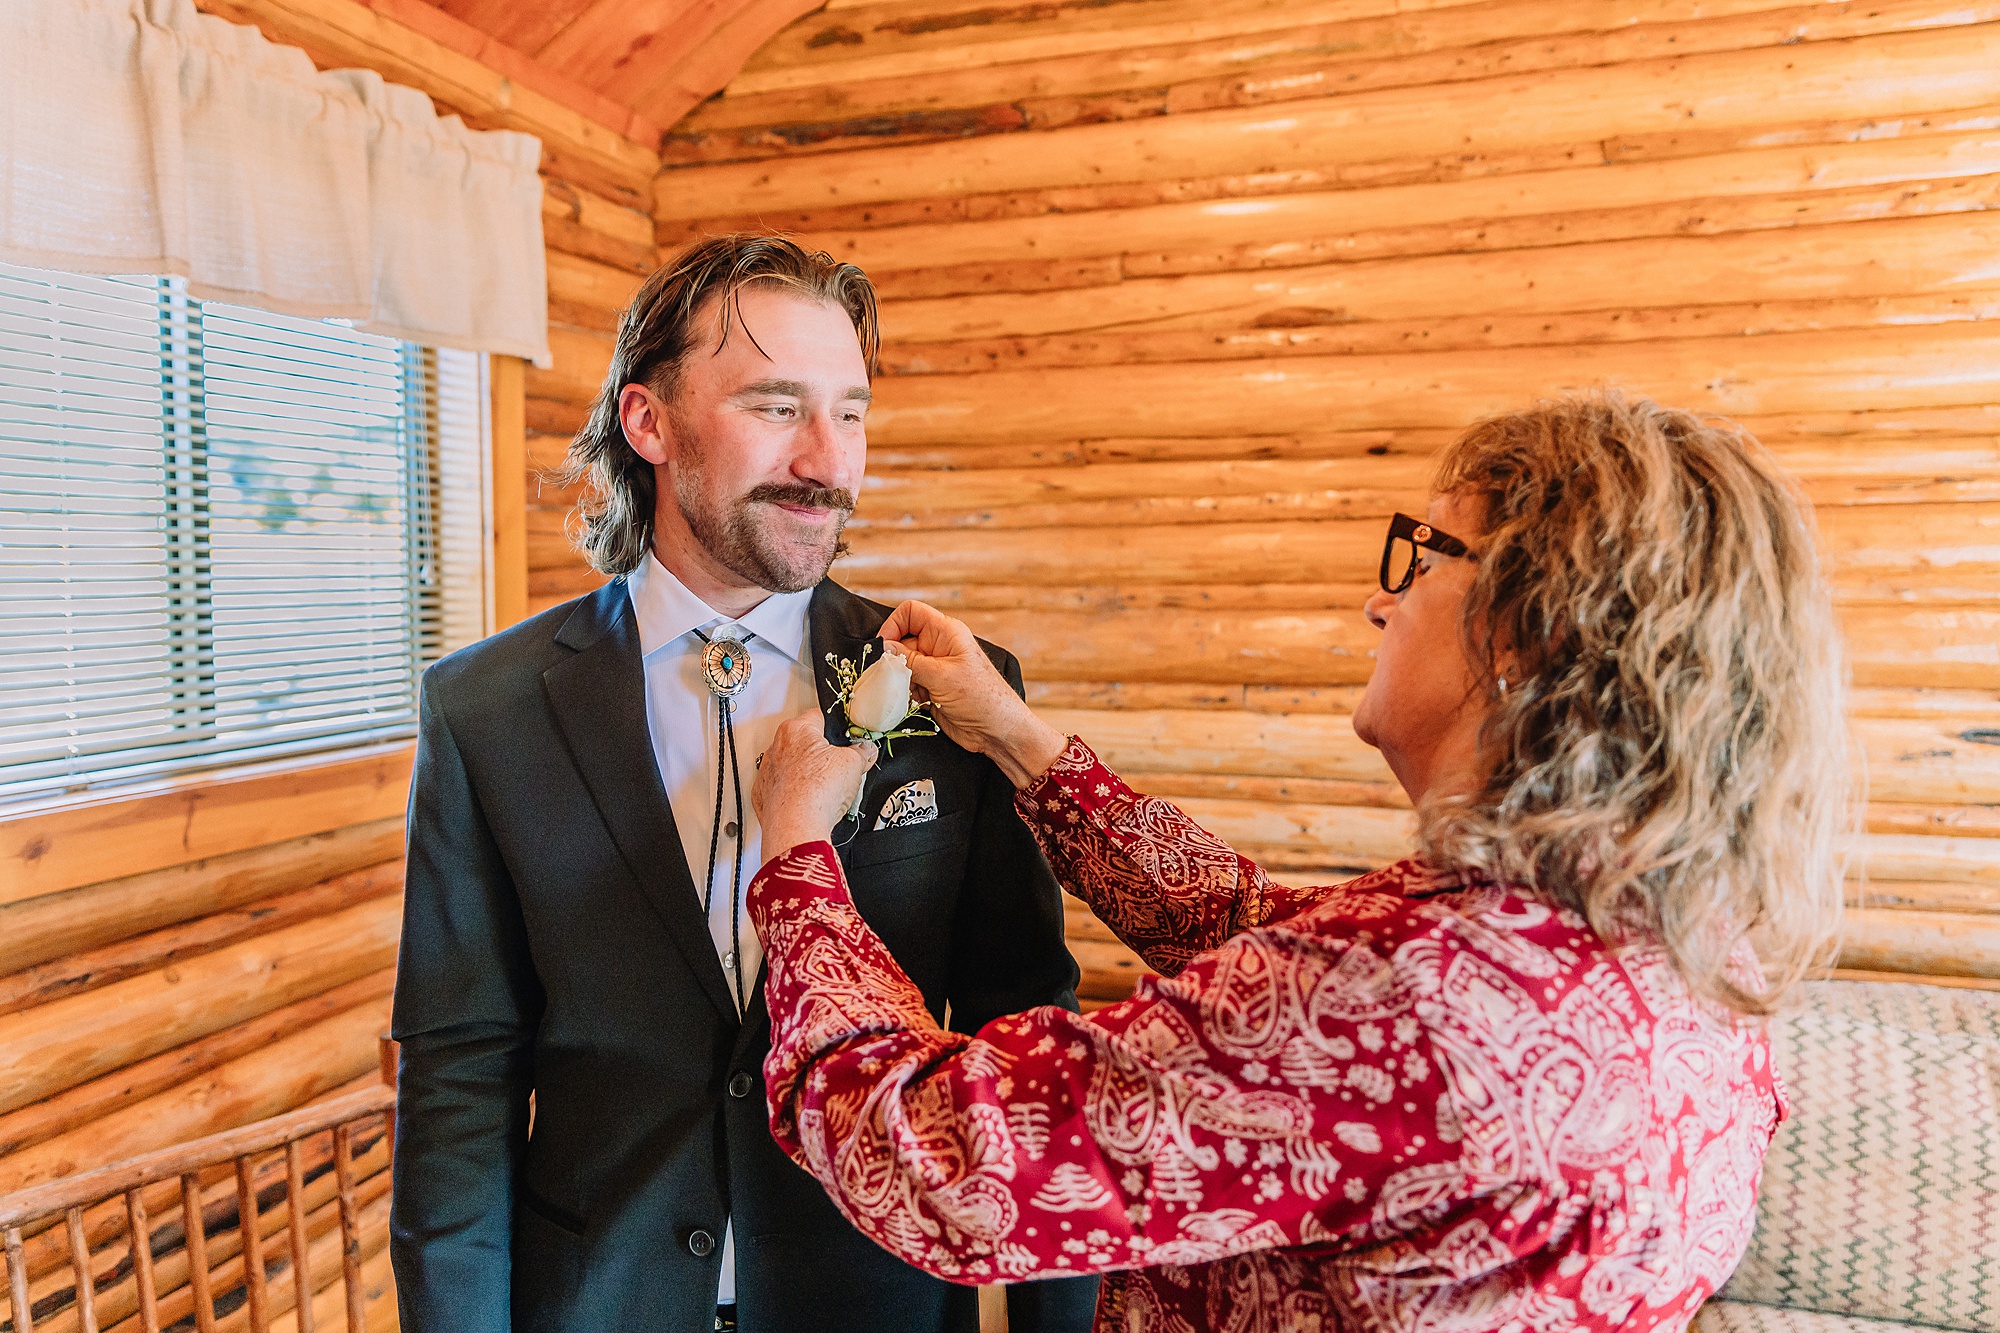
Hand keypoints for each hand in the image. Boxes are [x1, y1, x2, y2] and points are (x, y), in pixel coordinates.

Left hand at [753, 711, 876, 859]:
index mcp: (796, 729)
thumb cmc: (817, 791)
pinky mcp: (763, 795)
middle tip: (839, 767)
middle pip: (805, 742)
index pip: (820, 716)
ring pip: (792, 766)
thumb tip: (866, 750)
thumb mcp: (854, 764)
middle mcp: (777, 747)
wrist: (796, 828)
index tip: (846, 739)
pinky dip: (795, 794)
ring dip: (807, 774)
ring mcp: (768, 772)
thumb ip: (861, 752)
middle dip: (822, 753)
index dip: (837, 728)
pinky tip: (811, 803)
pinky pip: (782, 788)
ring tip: (826, 789)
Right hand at [878, 600, 1067, 787]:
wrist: (998, 731)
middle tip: (892, 678)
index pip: (911, 613)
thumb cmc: (981, 698)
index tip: (884, 647)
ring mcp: (934, 669)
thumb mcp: (942, 676)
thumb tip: (883, 648)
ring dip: (899, 681)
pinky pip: (907, 686)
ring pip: (902, 666)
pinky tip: (917, 705)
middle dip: (894, 660)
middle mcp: (938, 646)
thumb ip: (910, 661)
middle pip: (902, 641)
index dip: (893, 625)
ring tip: (912, 695)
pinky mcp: (931, 689)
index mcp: (946, 632)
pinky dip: (905, 695)